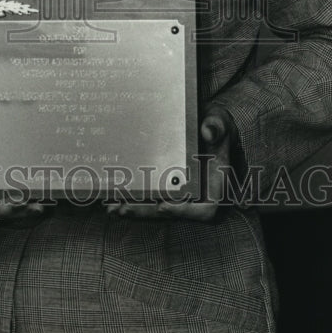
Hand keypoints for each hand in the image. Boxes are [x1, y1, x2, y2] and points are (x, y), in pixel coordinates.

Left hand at [103, 109, 232, 222]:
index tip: (163, 206)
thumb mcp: (219, 121)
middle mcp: (197, 193)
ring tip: (112, 206)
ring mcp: (179, 191)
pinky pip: (150, 196)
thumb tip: (208, 131)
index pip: (205, 209)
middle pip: (172, 210)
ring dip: (135, 208)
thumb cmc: (215, 124)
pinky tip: (112, 196)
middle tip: (123, 208)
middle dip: (147, 211)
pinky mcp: (165, 185)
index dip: (184, 211)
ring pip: (157, 207)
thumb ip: (217, 126)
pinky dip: (132, 198)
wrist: (206, 123)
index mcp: (215, 184)